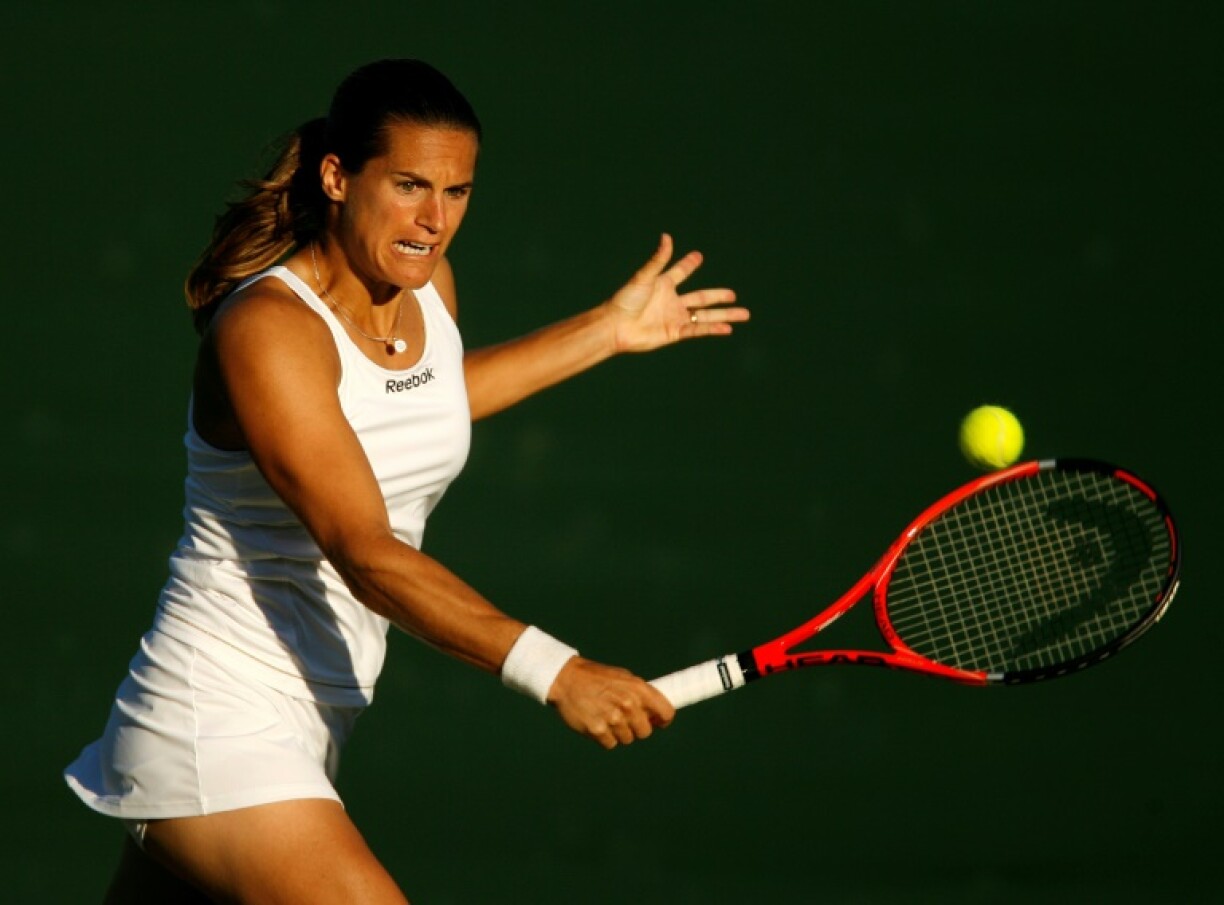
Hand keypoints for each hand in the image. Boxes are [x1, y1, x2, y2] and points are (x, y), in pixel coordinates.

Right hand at [548, 657, 675, 749]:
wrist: (565, 679)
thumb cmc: (595, 678)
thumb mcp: (623, 677)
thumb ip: (640, 694)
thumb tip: (655, 712)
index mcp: (638, 689)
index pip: (666, 712)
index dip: (663, 720)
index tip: (657, 722)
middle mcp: (628, 704)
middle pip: (645, 731)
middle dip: (637, 728)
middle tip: (624, 719)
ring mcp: (613, 719)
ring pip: (628, 739)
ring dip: (619, 732)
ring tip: (606, 716)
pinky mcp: (598, 731)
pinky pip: (611, 744)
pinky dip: (605, 737)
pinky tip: (596, 722)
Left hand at [606, 234, 747, 352]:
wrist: (616, 326)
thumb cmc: (625, 300)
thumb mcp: (644, 277)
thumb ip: (658, 260)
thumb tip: (667, 237)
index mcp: (663, 285)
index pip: (680, 272)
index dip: (688, 264)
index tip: (698, 256)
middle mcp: (672, 301)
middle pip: (701, 298)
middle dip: (718, 296)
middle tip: (733, 294)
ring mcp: (675, 318)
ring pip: (705, 315)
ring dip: (724, 315)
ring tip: (744, 314)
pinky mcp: (675, 332)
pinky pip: (698, 329)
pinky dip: (713, 329)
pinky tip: (728, 328)